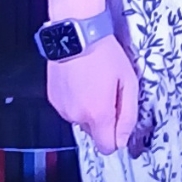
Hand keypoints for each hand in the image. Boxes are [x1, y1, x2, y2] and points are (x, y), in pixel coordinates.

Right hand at [47, 37, 139, 155]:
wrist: (77, 34)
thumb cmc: (105, 54)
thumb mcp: (129, 83)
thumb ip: (128, 116)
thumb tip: (123, 140)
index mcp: (98, 114)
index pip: (106, 147)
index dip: (115, 138)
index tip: (119, 121)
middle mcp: (77, 115)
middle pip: (94, 132)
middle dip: (102, 119)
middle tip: (108, 93)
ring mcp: (62, 108)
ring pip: (80, 119)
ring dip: (87, 108)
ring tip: (92, 83)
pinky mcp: (52, 98)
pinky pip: (68, 108)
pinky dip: (75, 99)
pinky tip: (80, 81)